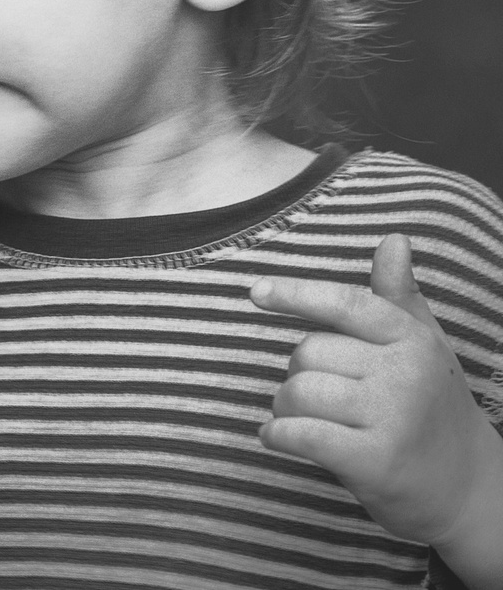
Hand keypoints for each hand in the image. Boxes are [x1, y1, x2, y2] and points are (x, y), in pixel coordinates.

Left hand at [255, 234, 502, 584]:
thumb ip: (398, 296)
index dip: (296, 295)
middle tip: (325, 399)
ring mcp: (392, 417)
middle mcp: (405, 373)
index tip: (256, 292)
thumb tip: (394, 238)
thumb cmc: (433, 408)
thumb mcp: (423, 347)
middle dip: (299, 374)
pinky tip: (280, 439)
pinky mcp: (375, 460)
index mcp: (412, 339)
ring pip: (298, 391)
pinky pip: (300, 434)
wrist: (470, 489)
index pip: (345, 305)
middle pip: (307, 352)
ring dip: (285, 409)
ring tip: (308, 422)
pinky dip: (277, 436)